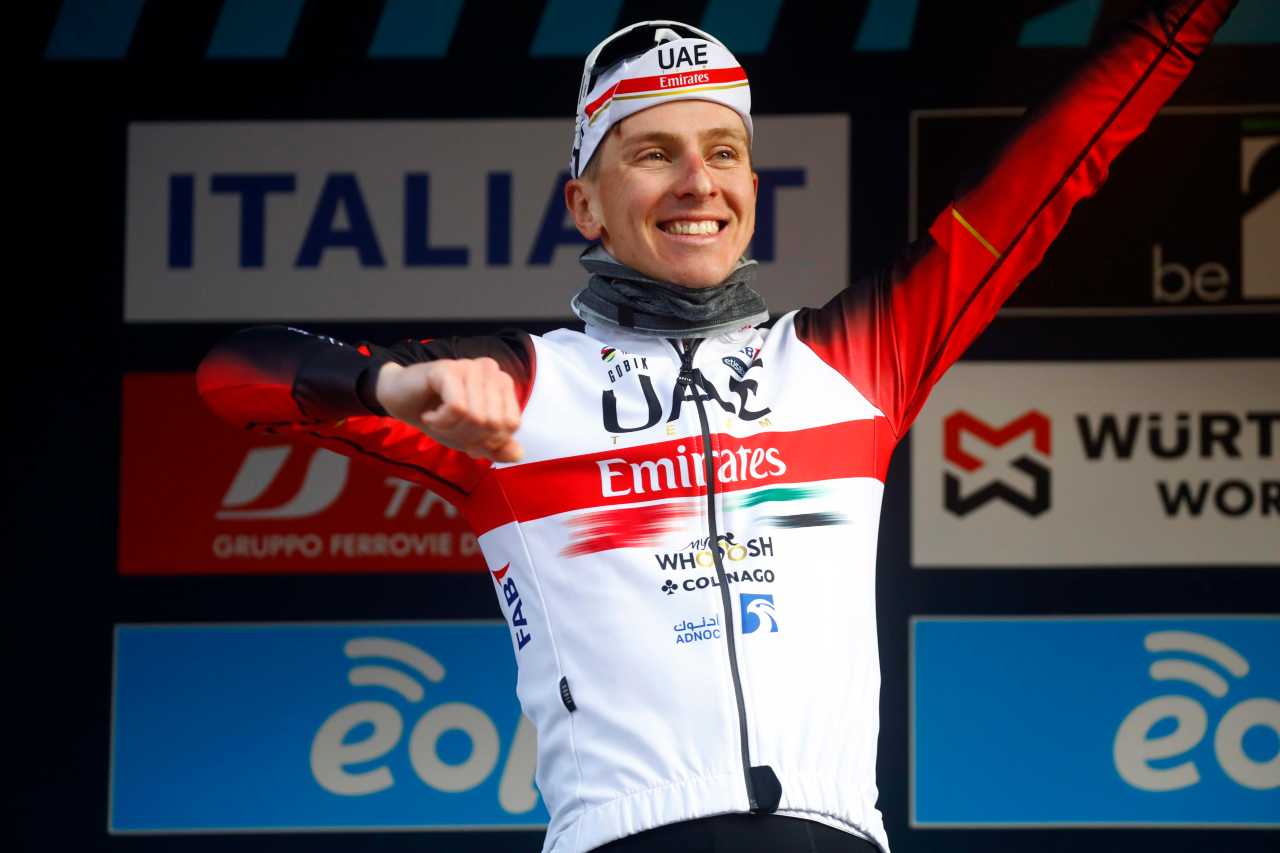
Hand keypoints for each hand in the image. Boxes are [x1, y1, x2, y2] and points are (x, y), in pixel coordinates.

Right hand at [375, 359, 522, 462]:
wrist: (401, 400)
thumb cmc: (439, 415)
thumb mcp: (470, 437)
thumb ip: (496, 447)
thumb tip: (518, 454)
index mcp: (503, 384)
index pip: (511, 425)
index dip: (487, 440)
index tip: (465, 434)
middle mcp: (491, 371)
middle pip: (493, 423)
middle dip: (467, 436)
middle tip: (448, 427)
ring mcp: (470, 367)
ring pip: (476, 417)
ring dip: (451, 429)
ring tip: (437, 420)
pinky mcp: (449, 369)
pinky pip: (457, 408)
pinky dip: (441, 421)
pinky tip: (429, 416)